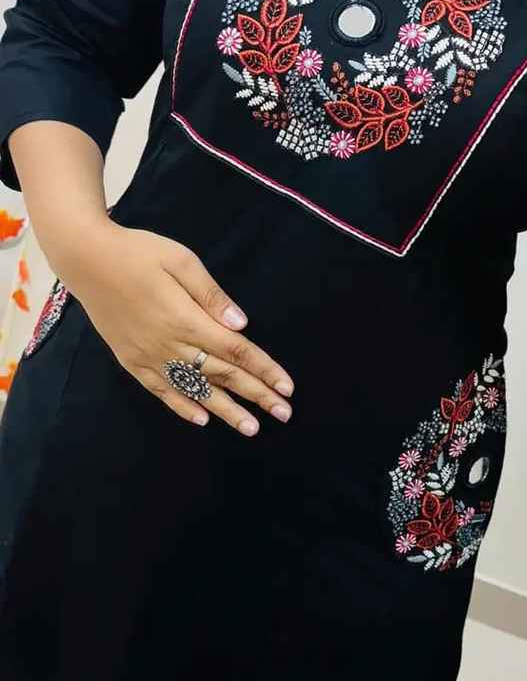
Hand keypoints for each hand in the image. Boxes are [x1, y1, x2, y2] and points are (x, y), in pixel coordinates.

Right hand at [62, 220, 293, 435]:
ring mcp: (148, 356)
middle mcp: (169, 344)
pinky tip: (201, 419)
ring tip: (251, 428)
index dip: (263, 370)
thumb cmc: (139, 252)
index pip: (235, 351)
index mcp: (186, 319)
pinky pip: (160, 389)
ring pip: (194, 389)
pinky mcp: (130, 360)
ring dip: (225, 410)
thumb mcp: (182, 261)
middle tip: (283, 413)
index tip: (286, 387)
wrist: (86, 258)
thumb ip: (212, 295)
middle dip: (255, 395)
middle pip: (221, 375)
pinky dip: (182, 406)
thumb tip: (241, 324)